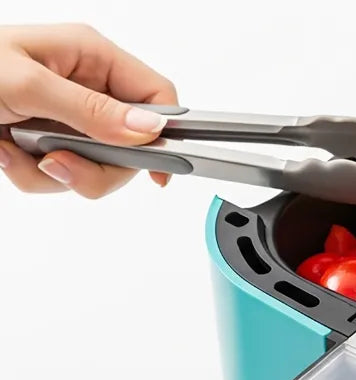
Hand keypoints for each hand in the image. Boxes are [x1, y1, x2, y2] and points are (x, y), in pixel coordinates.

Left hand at [0, 23, 176, 197]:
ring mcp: (66, 117)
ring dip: (55, 172)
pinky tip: (4, 152)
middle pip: (131, 145)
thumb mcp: (25, 85)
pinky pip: (61, 176)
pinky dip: (31, 174)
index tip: (159, 169)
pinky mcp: (45, 141)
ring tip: (16, 150)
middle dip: (95, 165)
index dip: (166, 133)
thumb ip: (90, 109)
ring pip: (95, 167)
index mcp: (89, 56)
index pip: (157, 96)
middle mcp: (84, 86)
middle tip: (59, 162)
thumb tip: (146, 128)